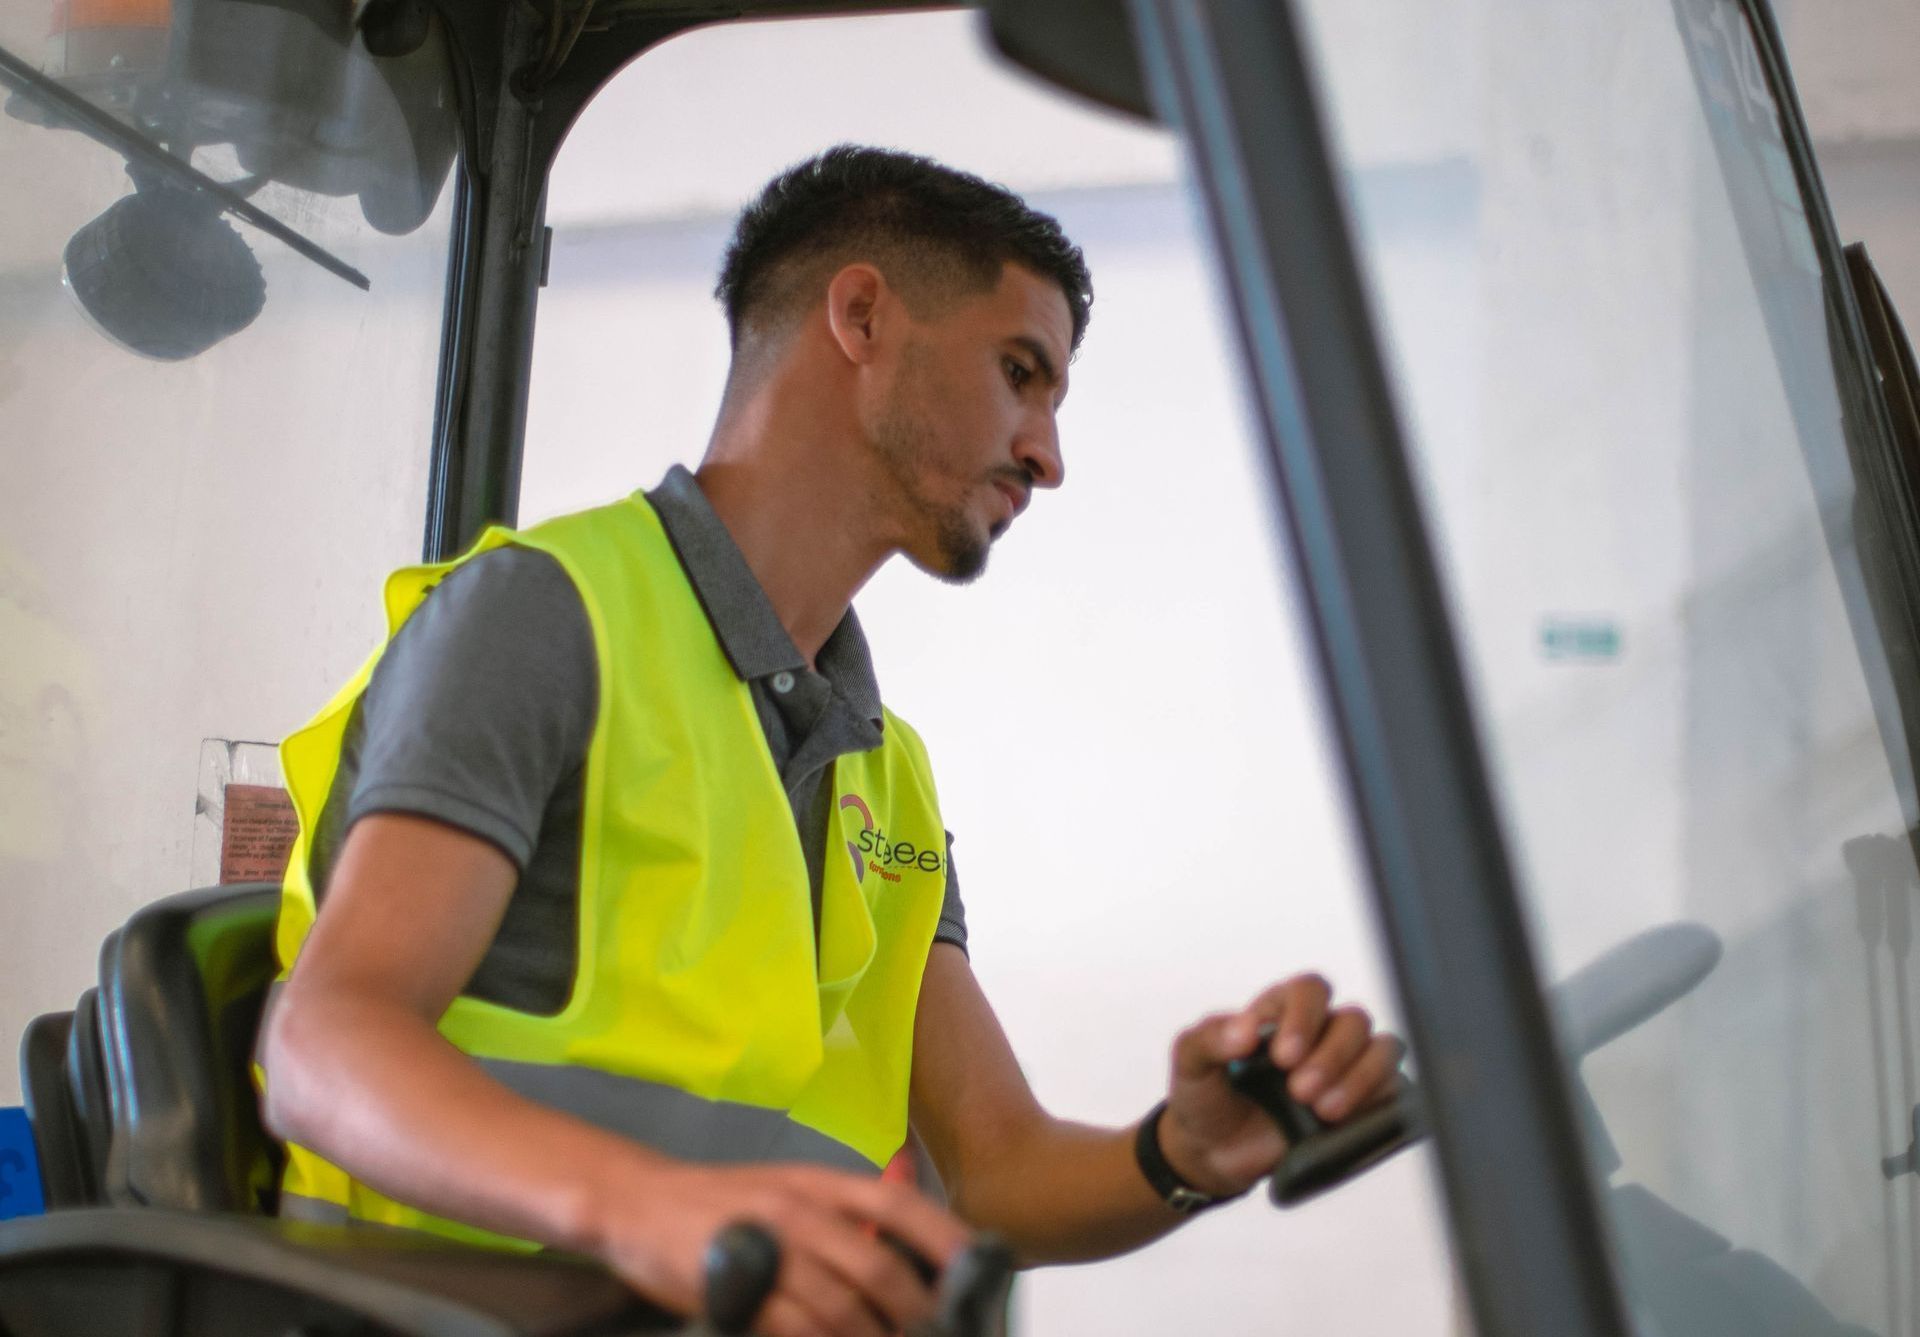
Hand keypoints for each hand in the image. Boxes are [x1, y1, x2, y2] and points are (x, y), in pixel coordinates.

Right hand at [595, 1161, 970, 1336]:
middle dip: (916, 1312)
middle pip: (879, 1270)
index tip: (978, 1266)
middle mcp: (799, 1212)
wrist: (639, 1204)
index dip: (943, 1238)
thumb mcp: (788, 1190)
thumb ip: (844, 1212)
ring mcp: (768, 1253)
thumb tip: (904, 1237)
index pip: (897, 1207)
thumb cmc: (723, 1203)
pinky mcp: (738, 1293)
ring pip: (844, 1310)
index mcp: (817, 1184)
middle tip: (934, 1334)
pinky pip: (799, 1332)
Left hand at [1156, 975, 1402, 1198]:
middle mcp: (1321, 1032)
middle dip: (1331, 1055)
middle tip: (1299, 1090)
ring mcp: (1347, 1067)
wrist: (1212, 1152)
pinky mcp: (1364, 1104)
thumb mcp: (1190, 1060)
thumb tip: (1245, 1032)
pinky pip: (1394, 1089)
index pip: (1310, 991)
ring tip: (1322, 1110)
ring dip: (1358, 1077)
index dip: (1302, 1017)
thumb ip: (1209, 1037)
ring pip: (1383, 1049)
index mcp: (1282, 1010)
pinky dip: (1376, 1100)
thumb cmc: (1206, 1095)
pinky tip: (1343, 1119)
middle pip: (1353, 1020)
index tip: (1280, 1055)